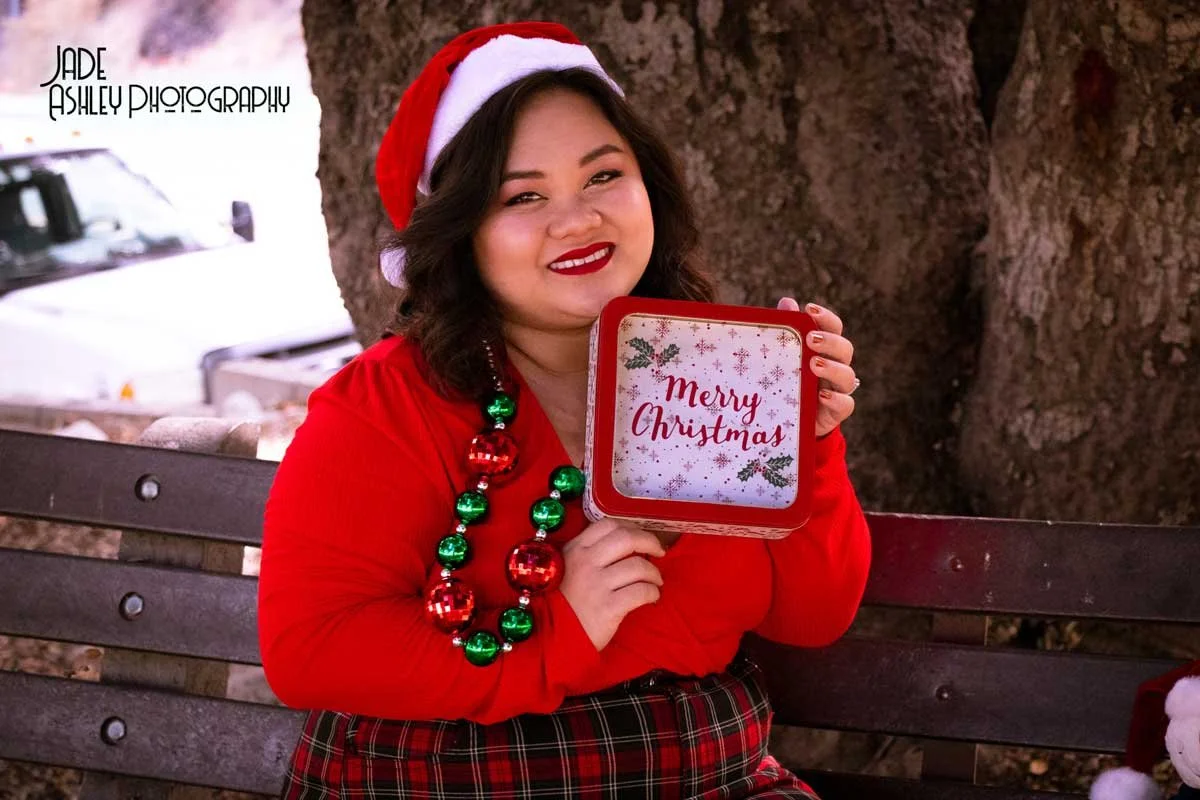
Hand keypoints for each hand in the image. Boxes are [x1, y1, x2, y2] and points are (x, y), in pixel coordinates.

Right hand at [559, 518, 664, 650]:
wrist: (552, 638)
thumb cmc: (562, 602)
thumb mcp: (566, 567)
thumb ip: (588, 553)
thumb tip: (625, 543)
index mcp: (575, 549)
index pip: (609, 525)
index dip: (632, 528)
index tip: (641, 538)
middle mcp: (586, 562)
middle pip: (627, 539)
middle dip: (649, 541)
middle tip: (659, 552)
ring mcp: (597, 585)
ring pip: (638, 566)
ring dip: (654, 573)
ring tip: (655, 581)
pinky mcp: (608, 607)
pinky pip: (641, 592)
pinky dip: (653, 592)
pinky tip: (652, 597)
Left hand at [776, 298, 857, 437]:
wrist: (789, 421)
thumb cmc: (788, 382)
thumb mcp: (783, 358)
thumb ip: (786, 333)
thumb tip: (787, 302)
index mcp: (825, 350)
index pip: (833, 328)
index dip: (826, 317)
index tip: (809, 309)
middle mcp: (836, 367)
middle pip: (845, 349)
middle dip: (830, 341)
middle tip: (811, 339)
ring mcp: (838, 390)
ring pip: (848, 376)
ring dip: (832, 368)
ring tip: (813, 364)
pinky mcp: (836, 413)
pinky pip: (846, 405)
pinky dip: (837, 399)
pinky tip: (821, 395)